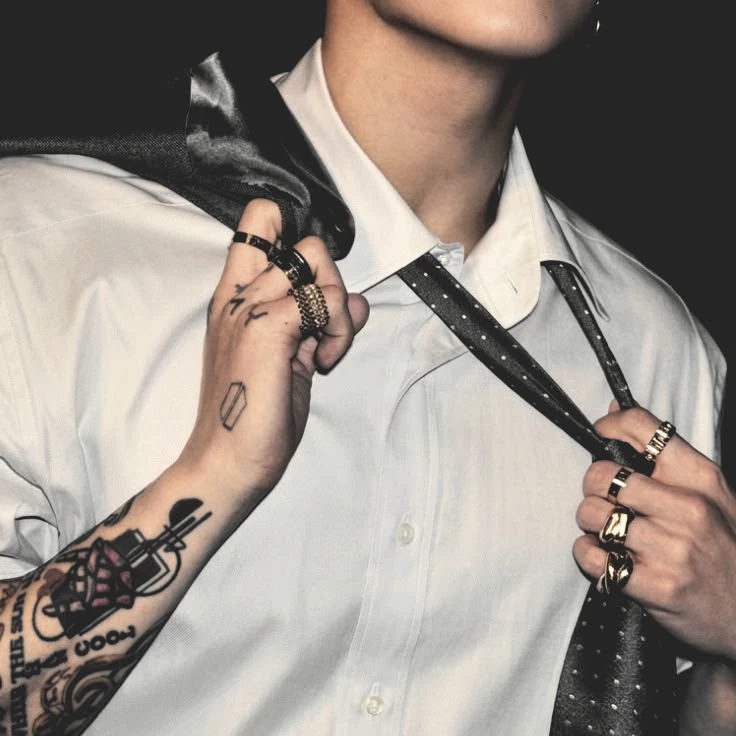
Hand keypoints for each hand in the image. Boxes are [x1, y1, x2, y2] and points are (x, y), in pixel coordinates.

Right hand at [177, 199, 369, 502]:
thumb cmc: (254, 417)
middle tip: (324, 327)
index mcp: (235, 298)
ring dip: (337, 307)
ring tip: (324, 352)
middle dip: (330, 280)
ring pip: (317, 262)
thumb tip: (360, 302)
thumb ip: (320, 323)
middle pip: (305, 243)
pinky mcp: (268, 327)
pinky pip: (326, 300)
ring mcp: (250, 308)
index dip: (296, 240)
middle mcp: (238, 294)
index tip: (312, 287)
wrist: (228, 462)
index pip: (259, 223)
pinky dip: (338, 330)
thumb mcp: (293, 359)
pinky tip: (323, 364)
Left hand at [574, 404, 735, 661]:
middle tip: (606, 501)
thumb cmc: (722, 547)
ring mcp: (672, 548)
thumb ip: (663, 456)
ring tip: (609, 533)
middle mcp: (688, 508)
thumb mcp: (709, 494)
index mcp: (701, 478)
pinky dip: (588, 555)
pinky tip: (607, 559)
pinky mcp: (656, 585)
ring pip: (592, 514)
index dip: (610, 427)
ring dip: (591, 524)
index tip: (600, 436)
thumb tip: (613, 411)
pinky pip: (591, 555)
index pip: (644, 428)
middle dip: (593, 488)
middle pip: (602, 474)